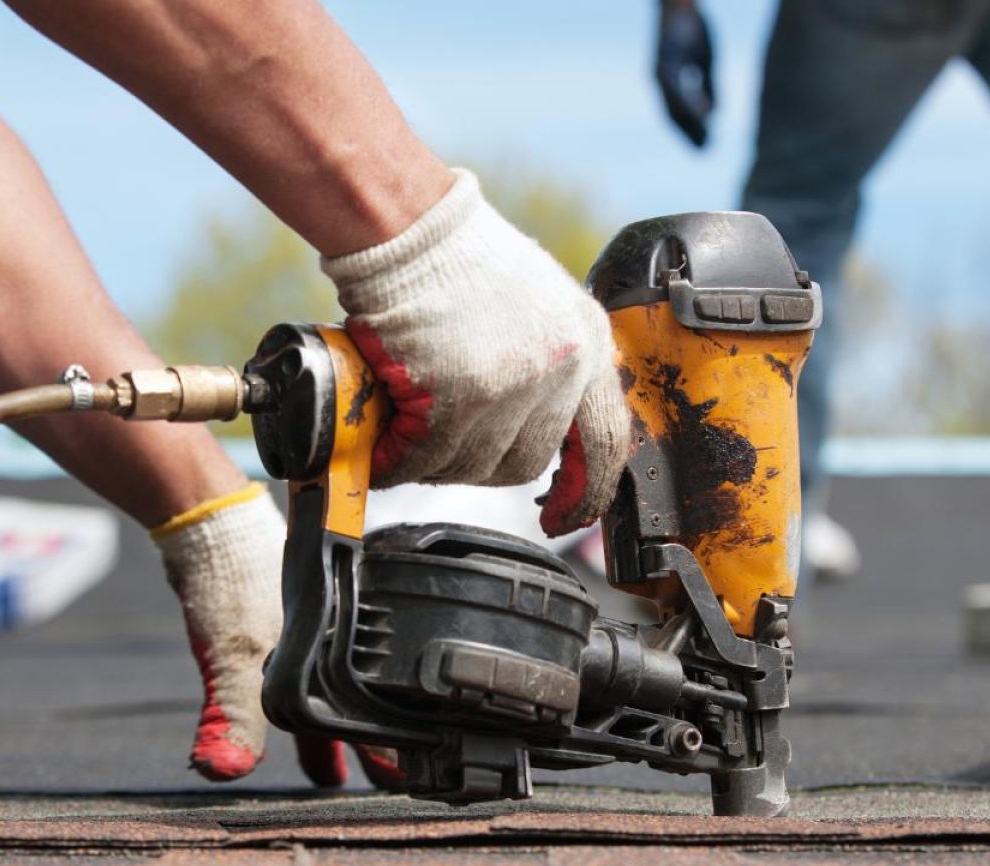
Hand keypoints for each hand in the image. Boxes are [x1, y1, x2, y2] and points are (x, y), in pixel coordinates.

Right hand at [322, 170, 630, 536]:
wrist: (411, 226)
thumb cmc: (460, 257)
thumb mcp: (538, 304)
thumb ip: (549, 362)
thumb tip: (533, 424)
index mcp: (588, 345)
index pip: (605, 441)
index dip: (585, 490)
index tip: (564, 516)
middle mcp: (562, 368)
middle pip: (525, 462)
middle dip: (479, 463)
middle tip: (442, 444)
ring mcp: (513, 385)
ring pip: (474, 465)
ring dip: (435, 462)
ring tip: (406, 433)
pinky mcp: (461, 396)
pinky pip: (428, 457)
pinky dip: (399, 460)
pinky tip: (384, 446)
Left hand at [656, 0, 715, 147]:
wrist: (680, 1)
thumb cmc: (694, 28)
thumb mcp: (707, 61)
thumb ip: (708, 87)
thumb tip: (714, 115)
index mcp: (669, 81)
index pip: (679, 113)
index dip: (691, 131)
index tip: (705, 147)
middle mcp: (661, 79)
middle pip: (674, 114)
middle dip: (689, 133)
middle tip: (705, 151)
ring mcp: (660, 69)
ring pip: (674, 104)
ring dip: (689, 123)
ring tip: (705, 138)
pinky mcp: (665, 59)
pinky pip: (676, 87)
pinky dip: (688, 102)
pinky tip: (703, 113)